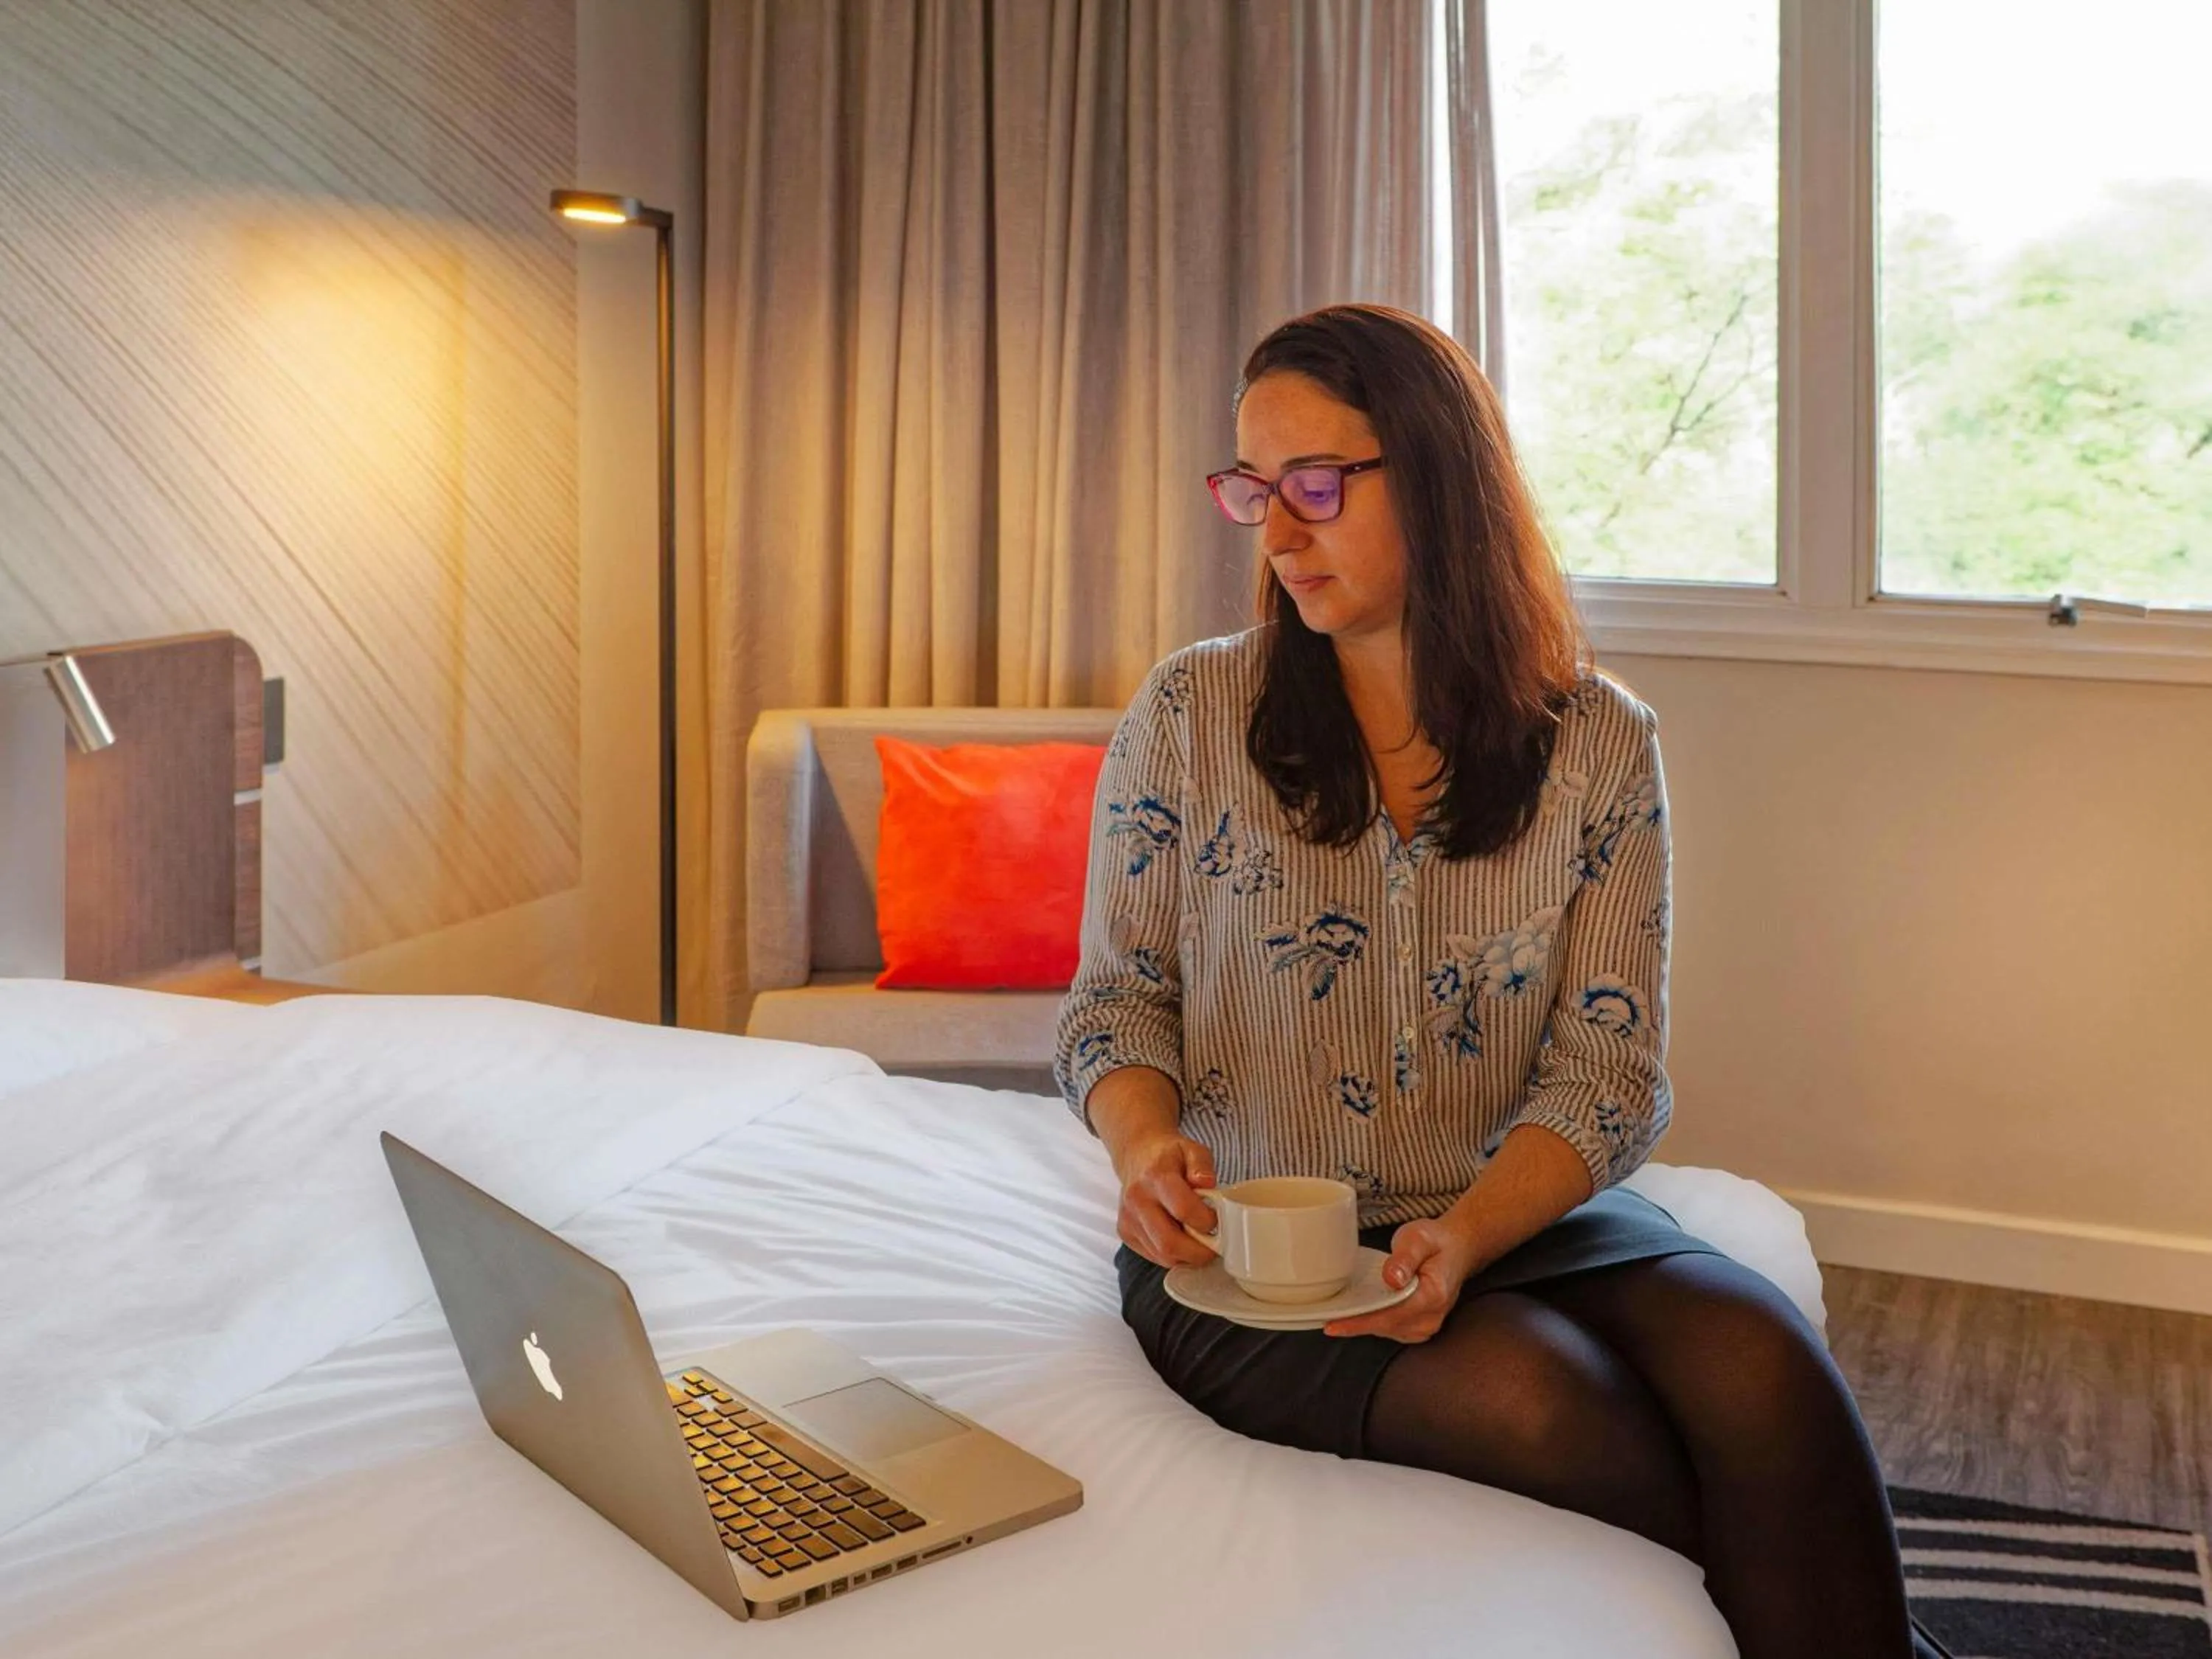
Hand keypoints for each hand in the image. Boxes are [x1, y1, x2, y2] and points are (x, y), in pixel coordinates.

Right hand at [1113, 1131, 1219, 1268]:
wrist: (1136, 1155)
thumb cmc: (1168, 1156)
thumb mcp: (1191, 1148)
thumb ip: (1202, 1165)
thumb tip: (1207, 1184)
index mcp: (1155, 1177)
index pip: (1183, 1210)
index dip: (1207, 1221)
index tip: (1217, 1220)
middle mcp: (1137, 1200)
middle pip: (1169, 1243)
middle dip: (1198, 1253)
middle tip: (1214, 1247)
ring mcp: (1128, 1220)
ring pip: (1162, 1255)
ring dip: (1187, 1256)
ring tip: (1199, 1242)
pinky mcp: (1125, 1233)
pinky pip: (1154, 1256)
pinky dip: (1173, 1255)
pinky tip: (1182, 1240)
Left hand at [1324, 1216, 1479, 1342]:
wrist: (1456, 1249)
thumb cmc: (1436, 1242)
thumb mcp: (1419, 1238)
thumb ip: (1405, 1257)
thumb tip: (1391, 1278)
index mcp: (1433, 1296)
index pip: (1390, 1316)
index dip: (1360, 1322)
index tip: (1333, 1325)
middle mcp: (1431, 1317)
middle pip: (1384, 1327)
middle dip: (1354, 1322)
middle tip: (1325, 1312)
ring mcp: (1425, 1326)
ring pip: (1384, 1331)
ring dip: (1362, 1321)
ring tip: (1339, 1308)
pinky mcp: (1417, 1327)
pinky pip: (1388, 1329)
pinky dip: (1371, 1320)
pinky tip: (1358, 1308)